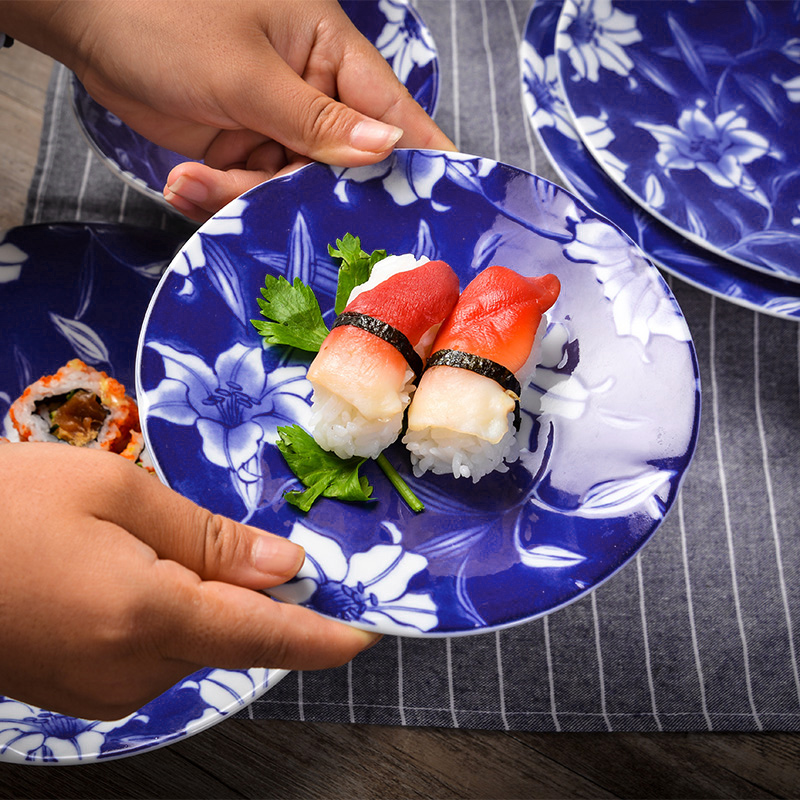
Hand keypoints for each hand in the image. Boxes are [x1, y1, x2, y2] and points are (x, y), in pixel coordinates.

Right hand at [0, 443, 377, 719]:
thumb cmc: (8, 504)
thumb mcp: (117, 494)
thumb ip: (210, 538)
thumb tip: (285, 568)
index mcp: (147, 619)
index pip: (263, 638)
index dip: (320, 638)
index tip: (366, 635)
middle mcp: (128, 674)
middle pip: (231, 634)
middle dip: (252, 593)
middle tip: (240, 541)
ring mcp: (100, 692)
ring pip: (194, 642)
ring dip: (203, 598)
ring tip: (143, 543)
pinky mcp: (80, 693)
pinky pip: (155, 653)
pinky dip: (169, 614)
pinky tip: (129, 573)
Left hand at [1, 0, 454, 221]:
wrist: (84, 21)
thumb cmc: (164, 16)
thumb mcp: (245, 72)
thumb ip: (316, 121)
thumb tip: (387, 150)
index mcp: (330, 52)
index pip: (394, 112)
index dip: (421, 159)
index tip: (447, 207)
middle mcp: (314, 92)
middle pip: (340, 169)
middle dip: (302, 192)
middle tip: (262, 193)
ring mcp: (279, 124)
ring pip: (294, 190)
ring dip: (246, 195)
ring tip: (197, 177)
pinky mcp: (245, 148)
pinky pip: (255, 191)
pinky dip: (221, 194)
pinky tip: (188, 178)